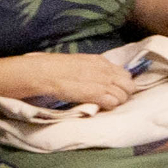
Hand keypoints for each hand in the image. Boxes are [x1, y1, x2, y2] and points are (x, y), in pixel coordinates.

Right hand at [6, 50, 141, 110]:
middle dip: (124, 94)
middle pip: (129, 84)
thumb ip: (91, 70)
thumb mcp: (76, 64)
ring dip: (117, 102)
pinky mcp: (93, 92)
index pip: (124, 73)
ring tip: (105, 105)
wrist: (39, 72)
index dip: (122, 84)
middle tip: (112, 101)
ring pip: (123, 94)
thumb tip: (101, 79)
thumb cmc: (52, 68)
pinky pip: (112, 101)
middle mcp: (103, 69)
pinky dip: (110, 106)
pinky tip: (102, 107)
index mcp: (99, 61)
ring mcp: (100, 80)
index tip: (115, 91)